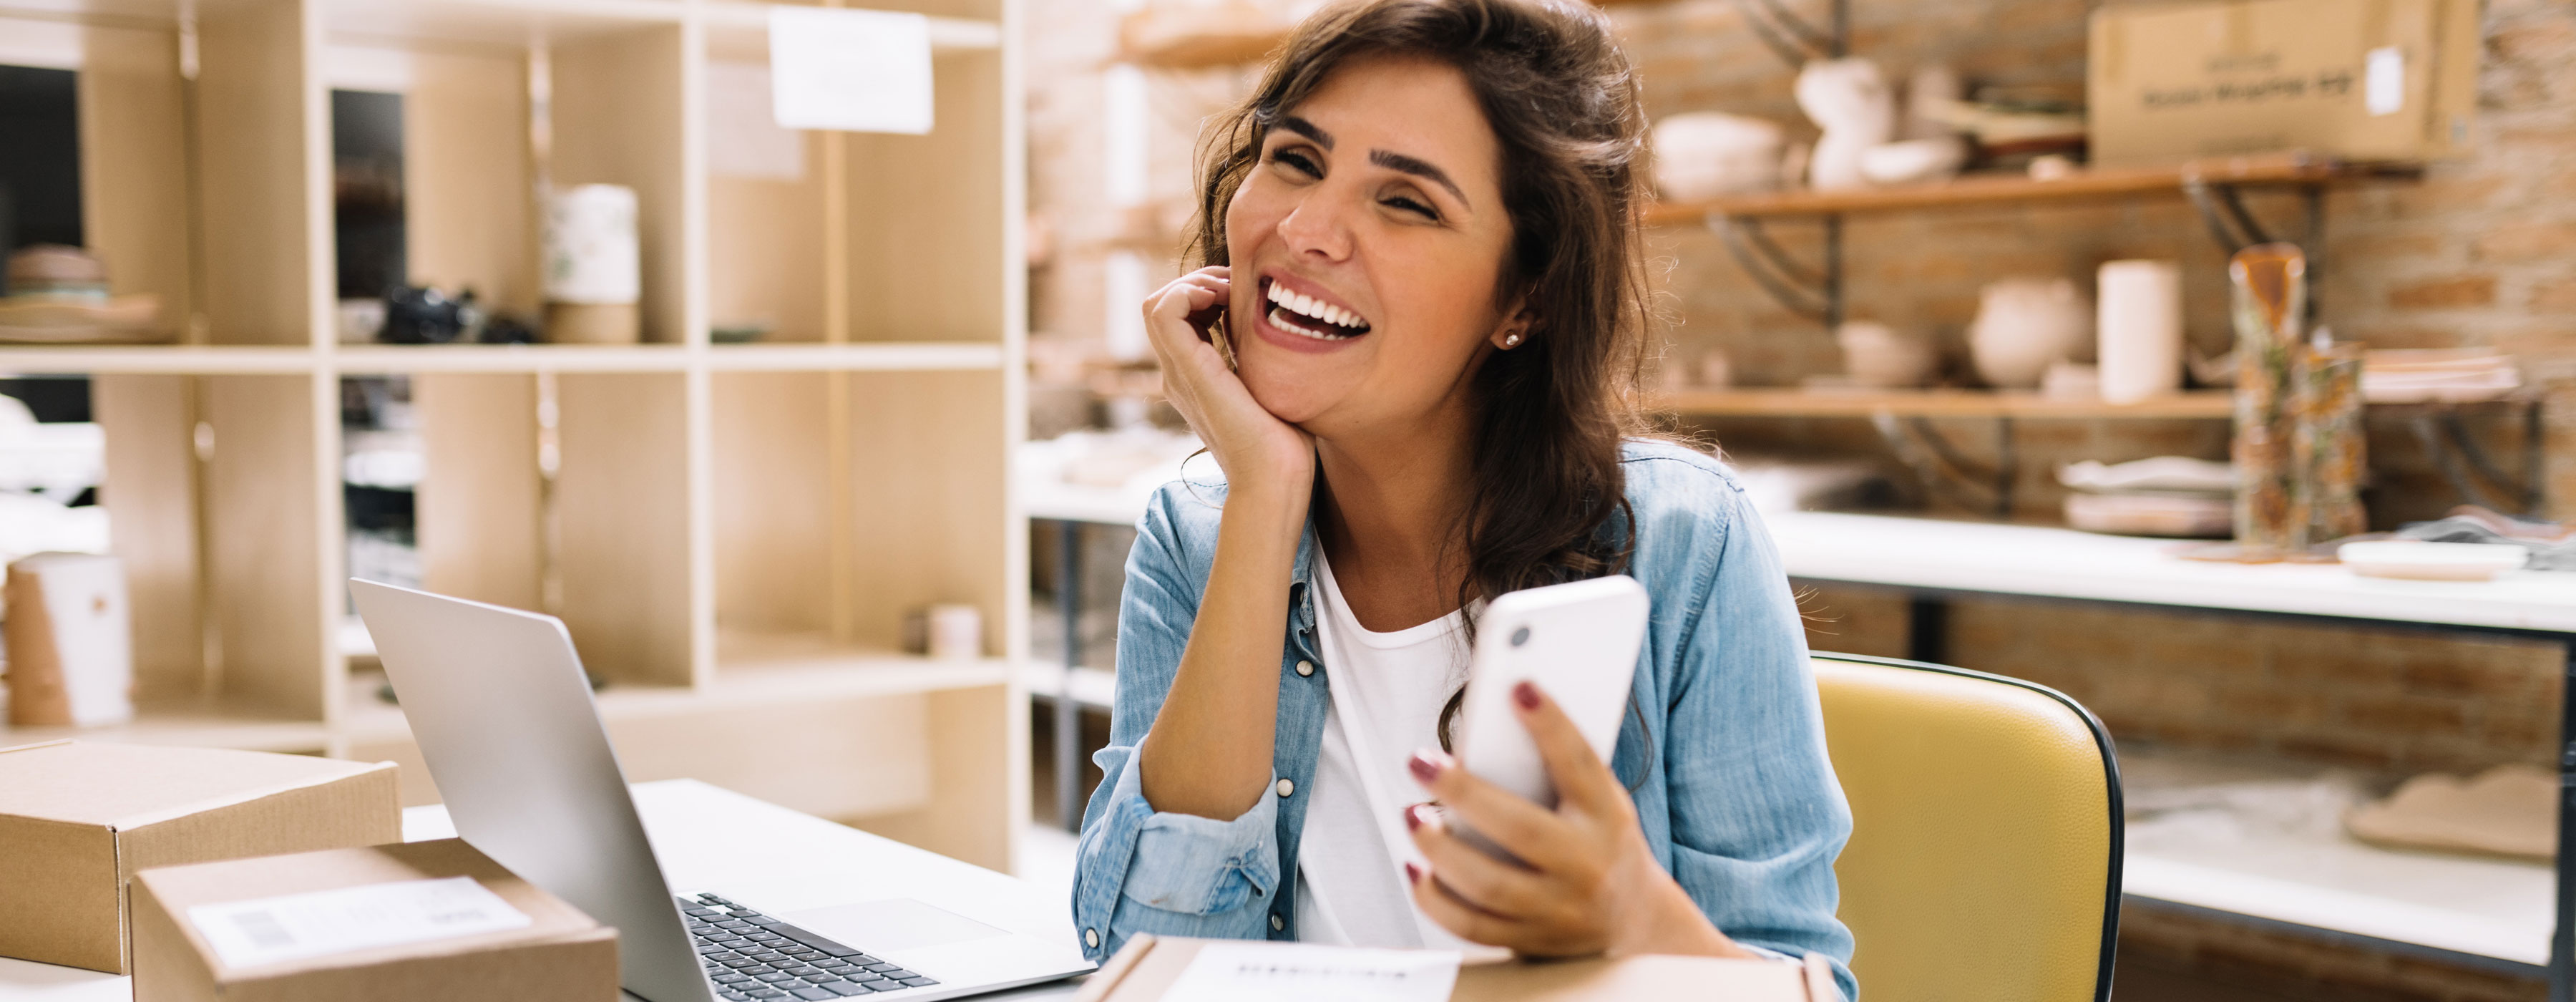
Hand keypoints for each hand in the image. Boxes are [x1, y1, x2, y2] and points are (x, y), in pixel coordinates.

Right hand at [1142, 267, 1312, 496]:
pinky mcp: (1189, 371)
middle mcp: (1179, 374)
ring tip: (1229, 291)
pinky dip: (1189, 291)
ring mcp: (1179, 373)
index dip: (1206, 291)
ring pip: (1155, 304)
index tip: (1244, 294)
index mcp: (1195, 378)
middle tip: (1237, 287)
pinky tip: (1224, 300)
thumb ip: (1262, 362)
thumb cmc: (1285, 444)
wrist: (1275, 480)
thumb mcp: (1270, 388)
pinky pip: (1164, 313)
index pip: (1179, 317)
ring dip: (1193, 283)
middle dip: (1199, 281)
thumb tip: (1281, 332)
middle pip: (1161, 306)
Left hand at [1402, 680, 1753, 959]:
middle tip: (1419, 760)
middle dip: (1464, 793)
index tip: (1519, 687)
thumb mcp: (1598, 801)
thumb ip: (1556, 771)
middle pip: (1522, 830)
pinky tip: (1416, 867)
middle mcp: (1587, 867)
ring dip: (1440, 849)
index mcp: (1608, 819)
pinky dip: (1436, 897)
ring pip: (1490, 885)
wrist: (1632, 923)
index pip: (1581, 766)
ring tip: (1412, 814)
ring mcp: (1559, 912)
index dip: (1552, 726)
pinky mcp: (1530, 942)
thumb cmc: (1600, 841)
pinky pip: (1473, 926)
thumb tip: (1490, 728)